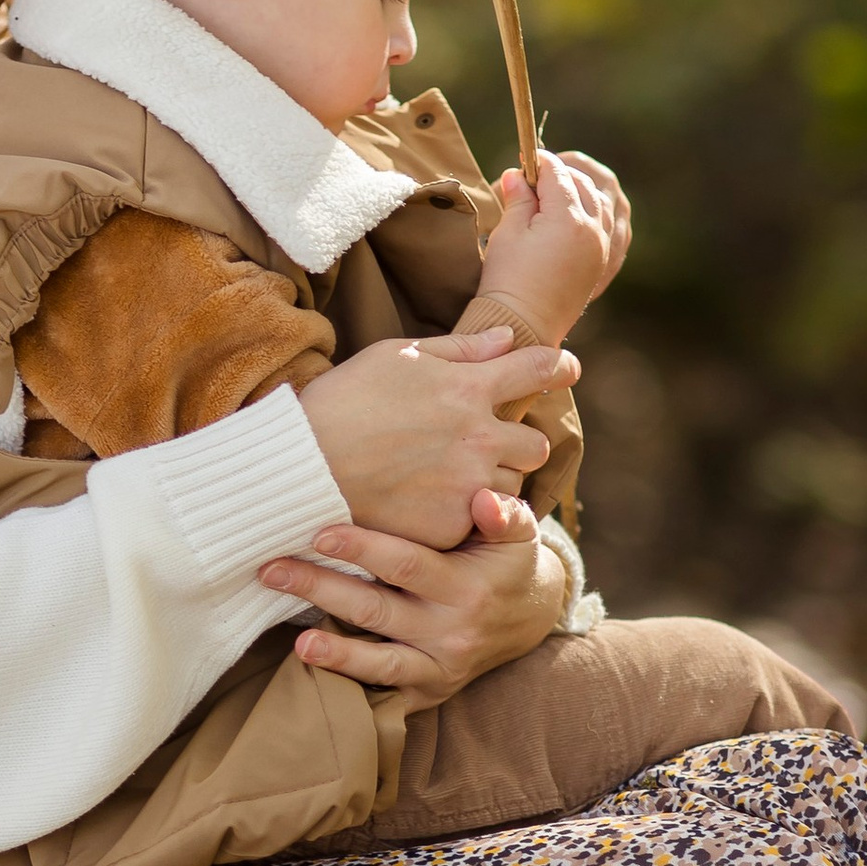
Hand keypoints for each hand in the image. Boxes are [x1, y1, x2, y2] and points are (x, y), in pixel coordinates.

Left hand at [258, 486, 567, 706]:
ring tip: (297, 642)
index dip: (361, 549)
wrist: (531, 618)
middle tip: (272, 570)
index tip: (318, 532)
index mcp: (466, 589)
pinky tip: (313, 673)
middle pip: (376, 611)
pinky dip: (350, 684)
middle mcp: (451, 633)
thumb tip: (483, 500)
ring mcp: (439, 668)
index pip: (405, 566)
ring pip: (379, 663)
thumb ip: (504, 514)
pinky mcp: (429, 692)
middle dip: (320, 589)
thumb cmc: (509, 563)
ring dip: (335, 654)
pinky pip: (385, 693)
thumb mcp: (518, 534)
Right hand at [298, 328, 576, 546]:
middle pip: (536, 444)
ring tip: (448, 480)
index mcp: (469, 388)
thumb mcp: (396, 357)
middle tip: (486, 446)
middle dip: (518, 444)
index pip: (538, 368)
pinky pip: (475, 521)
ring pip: (510, 488)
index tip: (565, 368)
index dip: (558, 366)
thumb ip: (458, 351)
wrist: (301, 468)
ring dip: (491, 482)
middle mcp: (479, 437)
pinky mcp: (451, 525)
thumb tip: (503, 340)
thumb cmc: (341, 403)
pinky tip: (426, 505)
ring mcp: (468, 485)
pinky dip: (459, 513)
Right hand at [475, 150, 629, 342]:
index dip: (539, 163)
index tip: (525, 159)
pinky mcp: (603, 261)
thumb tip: (517, 174)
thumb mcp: (508, 233)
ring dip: (582, 187)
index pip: (557, 174)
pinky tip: (581, 209)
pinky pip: (611, 223)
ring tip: (557, 188)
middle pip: (582, 183)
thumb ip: (518, 198)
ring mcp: (603, 247)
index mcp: (568, 219)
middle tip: (535, 175)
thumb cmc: (508, 280)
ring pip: (601, 200)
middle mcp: (593, 230)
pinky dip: (598, 208)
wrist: (524, 325)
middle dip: (560, 173)